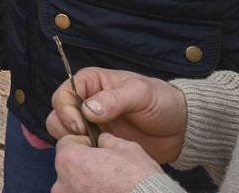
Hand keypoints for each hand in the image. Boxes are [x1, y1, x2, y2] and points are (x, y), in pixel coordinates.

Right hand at [46, 67, 186, 165]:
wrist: (180, 129)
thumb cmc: (162, 101)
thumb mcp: (141, 93)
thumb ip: (115, 99)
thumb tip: (88, 109)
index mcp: (92, 83)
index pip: (64, 93)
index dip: (66, 109)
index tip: (79, 125)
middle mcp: (87, 102)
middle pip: (58, 114)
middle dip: (66, 127)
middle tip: (85, 139)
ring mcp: (92, 124)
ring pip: (64, 133)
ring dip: (72, 142)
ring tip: (93, 148)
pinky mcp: (99, 144)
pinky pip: (81, 149)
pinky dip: (83, 154)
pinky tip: (97, 157)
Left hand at [53, 132, 164, 192]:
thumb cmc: (138, 179)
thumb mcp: (125, 147)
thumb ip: (106, 140)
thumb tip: (102, 140)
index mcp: (69, 159)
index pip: (68, 142)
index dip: (86, 143)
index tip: (99, 149)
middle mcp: (62, 183)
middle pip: (69, 166)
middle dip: (85, 165)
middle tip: (107, 169)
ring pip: (75, 185)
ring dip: (87, 183)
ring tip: (110, 185)